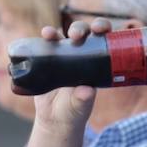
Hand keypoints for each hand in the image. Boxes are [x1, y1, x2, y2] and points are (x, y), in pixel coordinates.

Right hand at [31, 18, 114, 133]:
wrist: (54, 118)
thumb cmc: (74, 111)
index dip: (103, 28)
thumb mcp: (80, 106)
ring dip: (56, 31)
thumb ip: (84, 99)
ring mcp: (62, 55)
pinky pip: (45, 45)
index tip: (100, 29)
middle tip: (75, 36)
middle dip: (80, 29)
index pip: (103, 39)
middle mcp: (81, 54)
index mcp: (96, 62)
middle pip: (83, 33)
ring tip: (51, 34)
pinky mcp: (46, 59)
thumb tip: (88, 91)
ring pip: (61, 35)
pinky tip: (43, 35)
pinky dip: (45, 37)